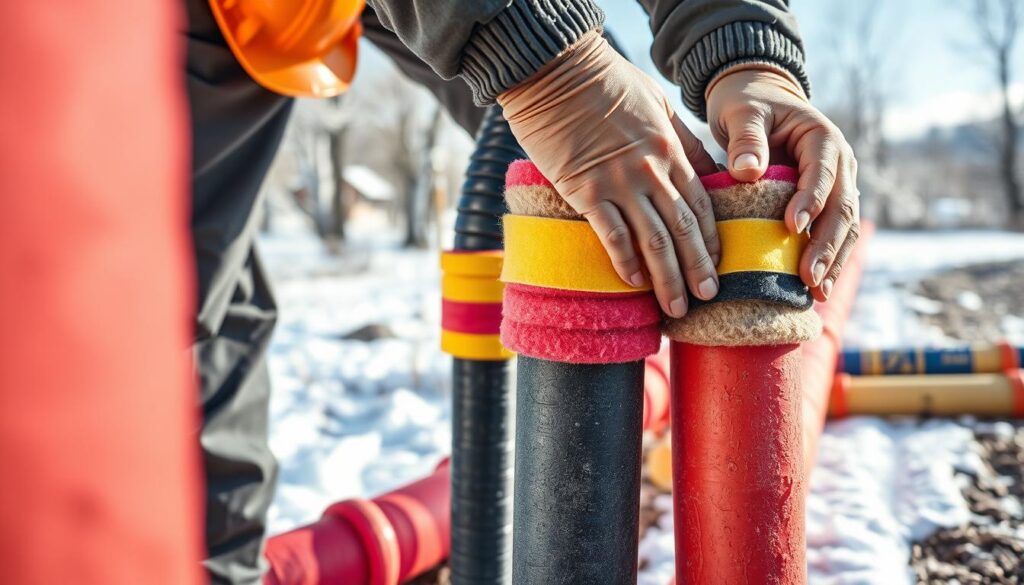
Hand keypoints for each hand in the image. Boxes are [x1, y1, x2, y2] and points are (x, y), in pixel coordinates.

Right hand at [499, 32, 720, 317]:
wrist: (558, 70)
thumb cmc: (606, 81)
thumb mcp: (657, 103)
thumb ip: (682, 138)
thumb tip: (707, 167)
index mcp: (670, 151)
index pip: (700, 205)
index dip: (711, 241)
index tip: (717, 266)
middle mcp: (651, 172)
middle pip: (683, 230)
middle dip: (697, 269)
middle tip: (707, 298)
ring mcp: (619, 183)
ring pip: (653, 241)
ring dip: (667, 278)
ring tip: (676, 307)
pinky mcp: (586, 190)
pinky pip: (612, 234)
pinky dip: (624, 262)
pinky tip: (632, 283)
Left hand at [705, 67, 859, 301]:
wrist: (757, 100)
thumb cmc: (747, 104)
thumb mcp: (742, 111)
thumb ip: (746, 138)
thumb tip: (746, 171)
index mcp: (822, 138)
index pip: (822, 173)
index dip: (811, 201)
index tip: (792, 228)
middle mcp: (839, 163)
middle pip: (842, 207)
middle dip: (827, 244)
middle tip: (808, 276)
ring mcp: (838, 185)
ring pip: (845, 226)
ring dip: (833, 260)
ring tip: (816, 292)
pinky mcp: (827, 202)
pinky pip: (833, 233)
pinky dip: (828, 260)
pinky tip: (816, 289)